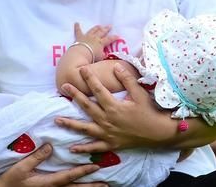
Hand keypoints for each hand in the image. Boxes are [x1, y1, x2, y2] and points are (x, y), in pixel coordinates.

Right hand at [0, 143, 106, 186]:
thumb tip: (50, 146)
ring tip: (102, 186)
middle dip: (92, 186)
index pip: (69, 176)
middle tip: (106, 184)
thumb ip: (36, 157)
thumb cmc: (11, 180)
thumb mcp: (21, 167)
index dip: (83, 172)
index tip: (95, 167)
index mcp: (48, 182)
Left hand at [56, 64, 172, 152]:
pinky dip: (83, 148)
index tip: (81, 69)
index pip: (98, 90)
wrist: (158, 133)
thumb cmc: (150, 112)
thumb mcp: (140, 93)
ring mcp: (107, 133)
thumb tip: (116, 66)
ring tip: (57, 120)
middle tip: (64, 86)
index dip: (89, 79)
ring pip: (85, 128)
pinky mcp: (111, 144)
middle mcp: (107, 120)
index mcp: (114, 107)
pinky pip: (95, 147)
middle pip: (87, 106)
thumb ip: (127, 80)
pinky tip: (73, 148)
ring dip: (70, 124)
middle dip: (75, 96)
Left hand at [74, 23, 118, 61]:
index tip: (118, 36)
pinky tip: (76, 23)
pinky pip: (78, 31)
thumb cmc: (91, 58)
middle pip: (101, 32)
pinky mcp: (79, 37)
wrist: (80, 55)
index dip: (114, 38)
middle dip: (106, 29)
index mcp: (101, 43)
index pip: (109, 39)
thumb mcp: (100, 58)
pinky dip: (77, 27)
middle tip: (109, 26)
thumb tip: (105, 54)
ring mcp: (87, 36)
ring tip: (99, 25)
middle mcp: (95, 38)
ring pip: (93, 30)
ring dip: (96, 28)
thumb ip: (103, 55)